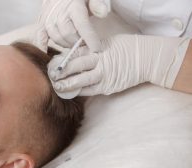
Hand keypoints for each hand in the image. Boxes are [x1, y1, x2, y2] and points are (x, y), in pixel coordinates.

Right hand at [33, 0, 108, 51]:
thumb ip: (98, 3)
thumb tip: (102, 13)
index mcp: (74, 6)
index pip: (83, 26)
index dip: (90, 39)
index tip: (97, 48)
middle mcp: (59, 13)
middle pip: (69, 35)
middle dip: (78, 43)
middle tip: (85, 45)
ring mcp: (48, 18)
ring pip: (57, 38)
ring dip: (66, 44)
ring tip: (74, 43)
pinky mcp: (41, 22)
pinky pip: (40, 36)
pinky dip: (42, 45)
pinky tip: (46, 51)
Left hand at [51, 34, 189, 95]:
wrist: (147, 59)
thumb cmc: (124, 49)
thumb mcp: (106, 43)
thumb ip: (89, 50)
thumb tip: (70, 56)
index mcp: (97, 49)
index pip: (75, 54)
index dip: (62, 60)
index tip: (51, 65)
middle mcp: (100, 61)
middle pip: (75, 66)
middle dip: (61, 72)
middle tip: (50, 76)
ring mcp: (105, 75)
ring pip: (82, 81)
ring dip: (67, 85)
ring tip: (57, 87)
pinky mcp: (109, 87)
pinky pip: (91, 91)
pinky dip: (80, 92)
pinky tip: (71, 93)